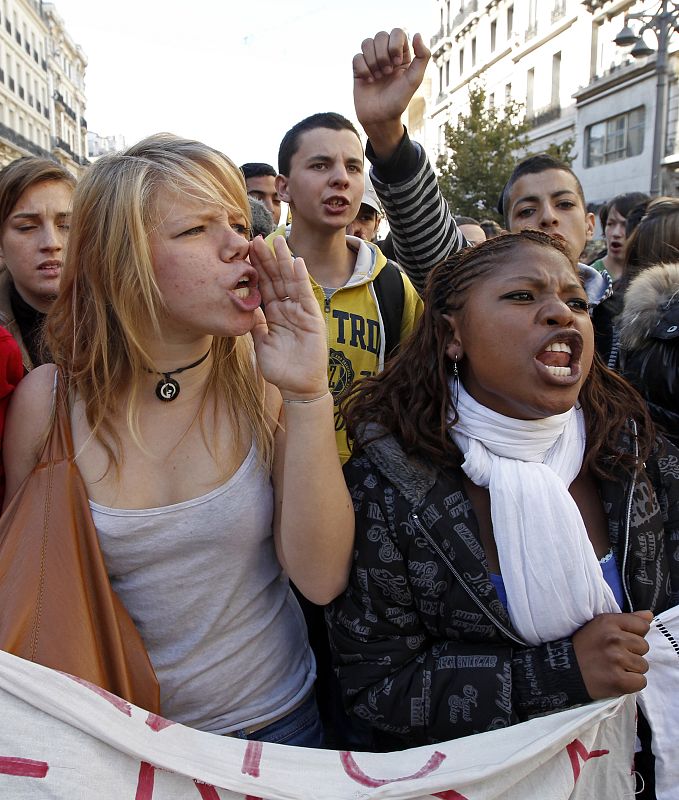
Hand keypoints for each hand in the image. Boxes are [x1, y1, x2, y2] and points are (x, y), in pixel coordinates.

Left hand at [248, 236, 327, 398]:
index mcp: (274, 314)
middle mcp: (287, 309)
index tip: (246, 251)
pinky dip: (301, 279)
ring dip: (284, 262)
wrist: (297, 386)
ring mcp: (300, 312)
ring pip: (290, 282)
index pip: (263, 286)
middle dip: (267, 259)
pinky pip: (305, 295)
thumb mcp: (261, 344)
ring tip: (278, 241)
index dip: (256, 269)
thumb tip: (244, 309)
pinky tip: (297, 262)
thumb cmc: (280, 369)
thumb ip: (255, 325)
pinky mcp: (312, 318)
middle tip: (257, 238)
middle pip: (276, 279)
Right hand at [353, 29, 429, 157]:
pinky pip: (357, 57)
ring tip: (378, 77)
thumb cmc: (399, 100)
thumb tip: (418, 34)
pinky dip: (363, 69)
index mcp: (401, 54)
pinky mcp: (359, 69)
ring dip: (373, 61)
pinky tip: (369, 81)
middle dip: (383, 54)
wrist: (381, 118)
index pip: (397, 32)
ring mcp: (371, 61)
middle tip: (387, 73)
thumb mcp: (415, 80)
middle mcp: (386, 54)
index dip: (395, 44)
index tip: (396, 63)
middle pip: (381, 35)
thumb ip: (422, 57)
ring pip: (367, 43)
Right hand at [572, 611, 652, 698]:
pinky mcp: (619, 680)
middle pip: (644, 646)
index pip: (642, 625)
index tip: (622, 641)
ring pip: (643, 665)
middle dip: (632, 652)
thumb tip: (649, 615)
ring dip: (632, 669)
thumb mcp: (600, 626)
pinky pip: (641, 681)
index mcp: (609, 622)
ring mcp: (616, 660)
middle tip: (614, 656)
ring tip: (614, 668)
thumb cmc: (583, 647)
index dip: (634, 634)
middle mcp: (614, 639)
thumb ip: (626, 620)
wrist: (564, 670)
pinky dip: (631, 683)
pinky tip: (617, 678)